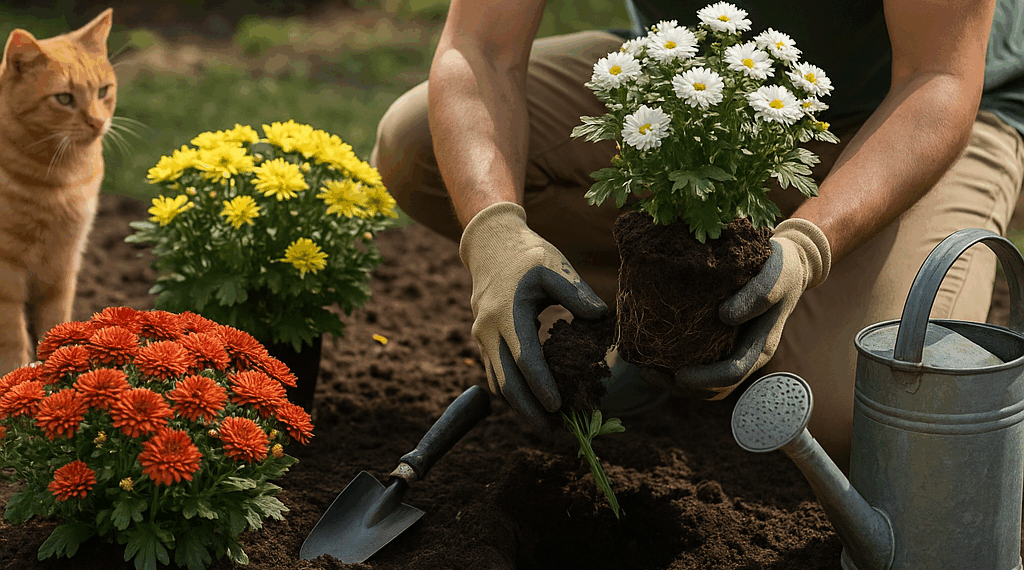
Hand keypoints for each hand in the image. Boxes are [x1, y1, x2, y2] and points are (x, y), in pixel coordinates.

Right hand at [459, 202, 607, 424]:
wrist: (490, 245)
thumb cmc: (526, 255)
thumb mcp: (553, 266)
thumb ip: (576, 292)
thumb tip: (600, 316)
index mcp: (507, 312)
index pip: (524, 357)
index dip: (540, 384)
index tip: (557, 405)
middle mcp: (488, 329)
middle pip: (505, 381)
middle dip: (527, 409)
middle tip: (552, 430)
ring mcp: (482, 337)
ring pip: (497, 382)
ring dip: (519, 405)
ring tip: (546, 423)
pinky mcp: (484, 341)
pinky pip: (495, 374)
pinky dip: (513, 391)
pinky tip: (533, 403)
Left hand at [661, 218, 830, 399]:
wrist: (785, 267)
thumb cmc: (781, 270)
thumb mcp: (776, 276)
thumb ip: (758, 295)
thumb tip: (725, 315)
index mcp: (760, 347)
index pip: (731, 374)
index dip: (704, 379)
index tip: (678, 375)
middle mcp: (745, 356)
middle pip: (712, 388)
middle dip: (680, 386)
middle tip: (648, 373)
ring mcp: (731, 351)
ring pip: (702, 383)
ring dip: (672, 381)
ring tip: (644, 369)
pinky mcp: (718, 342)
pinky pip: (697, 363)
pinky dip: (674, 364)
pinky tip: (652, 352)